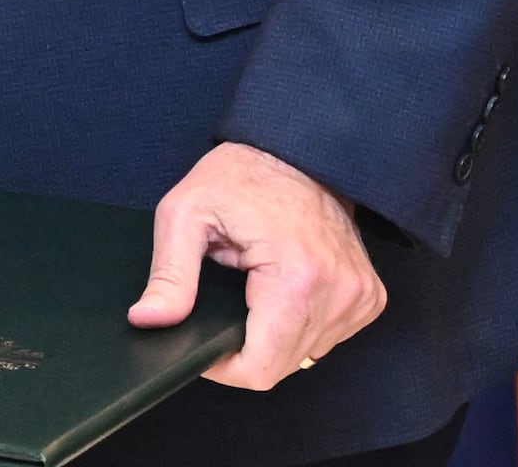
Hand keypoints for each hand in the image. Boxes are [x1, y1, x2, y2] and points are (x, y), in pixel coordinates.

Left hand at [126, 141, 386, 388]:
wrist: (298, 149)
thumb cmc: (241, 174)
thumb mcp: (186, 214)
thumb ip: (170, 275)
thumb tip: (149, 320)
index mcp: (296, 278)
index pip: (260, 368)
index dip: (223, 367)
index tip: (203, 345)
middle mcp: (338, 293)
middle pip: (281, 366)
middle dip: (245, 346)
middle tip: (225, 302)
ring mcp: (359, 296)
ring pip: (305, 355)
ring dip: (274, 335)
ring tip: (254, 286)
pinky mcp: (368, 296)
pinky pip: (327, 336)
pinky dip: (300, 324)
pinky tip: (283, 290)